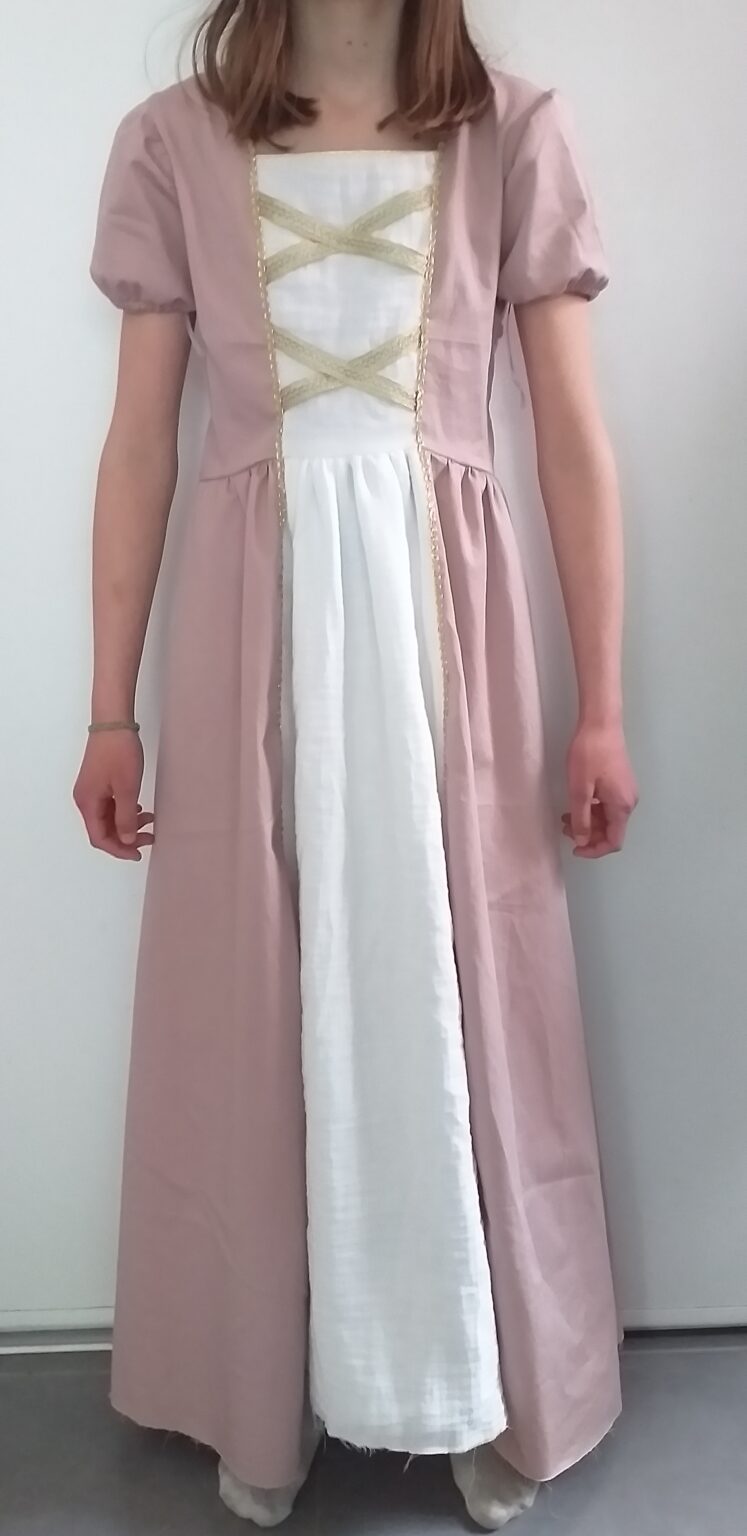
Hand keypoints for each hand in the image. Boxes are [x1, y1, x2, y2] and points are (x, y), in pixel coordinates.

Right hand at [73, 730, 153, 860]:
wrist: (113, 722)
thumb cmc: (119, 753)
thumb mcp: (127, 789)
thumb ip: (125, 817)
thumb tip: (125, 840)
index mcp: (87, 803)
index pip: (100, 837)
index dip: (119, 849)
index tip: (138, 853)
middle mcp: (85, 799)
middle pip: (104, 829)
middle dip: (126, 837)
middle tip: (150, 836)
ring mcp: (92, 790)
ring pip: (109, 818)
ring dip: (128, 823)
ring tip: (150, 820)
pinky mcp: (99, 782)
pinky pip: (110, 805)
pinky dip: (125, 811)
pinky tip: (139, 809)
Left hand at [562, 720, 638, 858]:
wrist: (601, 723)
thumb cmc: (589, 754)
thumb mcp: (580, 790)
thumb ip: (581, 819)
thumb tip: (582, 841)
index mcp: (622, 806)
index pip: (614, 842)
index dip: (594, 850)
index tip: (574, 848)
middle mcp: (628, 802)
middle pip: (611, 831)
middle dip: (588, 835)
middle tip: (565, 828)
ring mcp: (626, 792)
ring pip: (608, 818)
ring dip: (588, 822)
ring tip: (566, 817)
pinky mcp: (620, 783)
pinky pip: (607, 806)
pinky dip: (592, 810)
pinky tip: (576, 804)